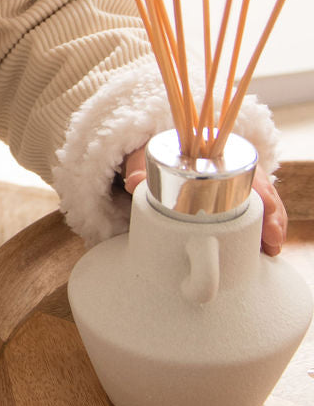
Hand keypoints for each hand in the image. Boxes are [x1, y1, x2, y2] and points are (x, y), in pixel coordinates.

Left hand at [121, 147, 287, 255]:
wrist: (153, 162)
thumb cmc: (154, 160)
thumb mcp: (145, 159)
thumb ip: (139, 168)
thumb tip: (134, 182)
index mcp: (214, 155)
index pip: (246, 169)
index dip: (260, 189)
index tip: (267, 207)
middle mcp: (231, 170)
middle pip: (261, 190)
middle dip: (272, 214)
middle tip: (272, 238)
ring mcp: (235, 188)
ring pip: (262, 205)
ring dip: (271, 226)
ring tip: (273, 248)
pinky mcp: (232, 206)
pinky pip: (253, 217)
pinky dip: (261, 232)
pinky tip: (269, 250)